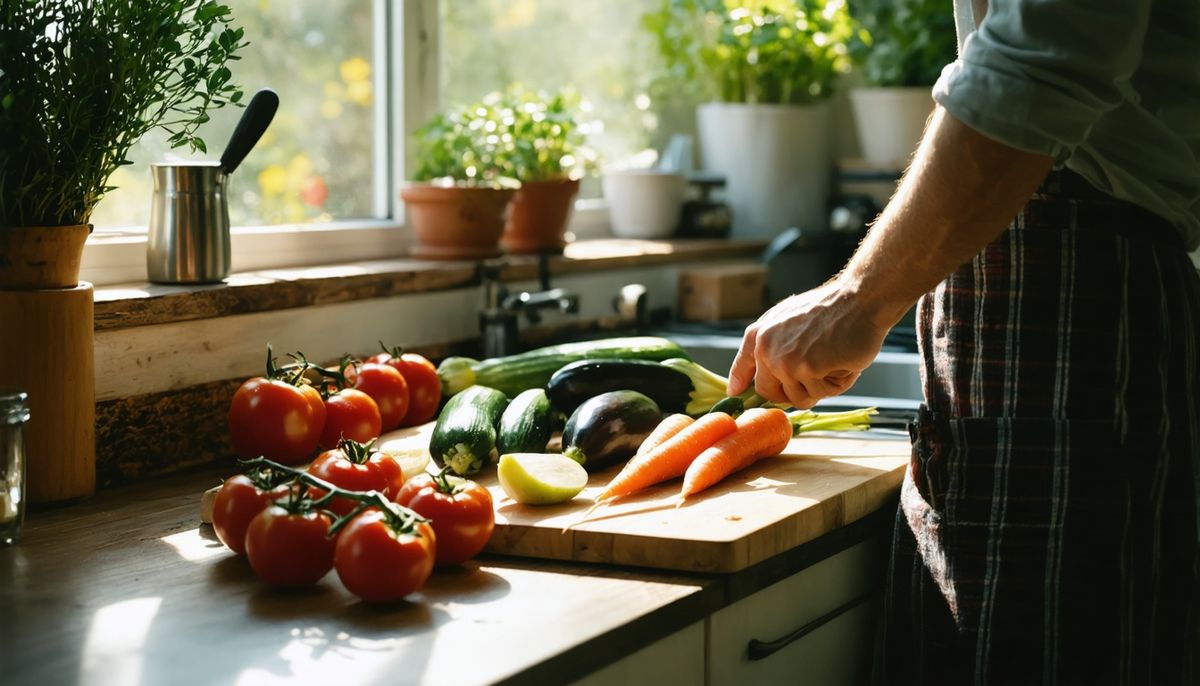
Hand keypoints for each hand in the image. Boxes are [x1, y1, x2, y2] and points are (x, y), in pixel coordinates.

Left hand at [727, 280, 890, 408]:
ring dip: (820, 387)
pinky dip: (838, 383)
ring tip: (832, 360)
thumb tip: (745, 380)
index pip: (742, 369)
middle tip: (815, 375)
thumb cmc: (828, 308)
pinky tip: (843, 361)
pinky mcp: (809, 370)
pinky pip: (823, 395)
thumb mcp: (785, 316)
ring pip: (800, 399)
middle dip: (793, 392)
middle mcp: (766, 350)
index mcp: (759, 335)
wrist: (857, 299)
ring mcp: (787, 362)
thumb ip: (767, 342)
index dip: (741, 385)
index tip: (738, 393)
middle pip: (771, 395)